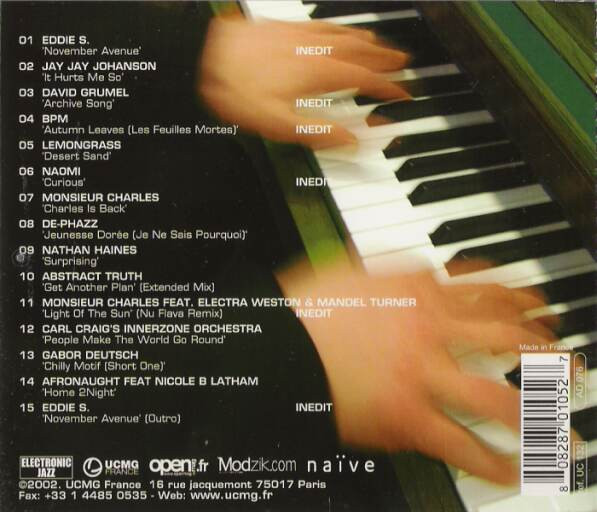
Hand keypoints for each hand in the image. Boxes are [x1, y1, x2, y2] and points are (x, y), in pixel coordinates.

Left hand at [199, 16, 408, 147]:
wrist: (207, 55)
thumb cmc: (238, 91)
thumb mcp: (278, 124)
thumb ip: (318, 132)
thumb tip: (351, 141)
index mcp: (318, 74)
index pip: (363, 79)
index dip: (386, 88)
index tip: (403, 94)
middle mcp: (315, 50)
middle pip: (359, 52)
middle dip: (384, 59)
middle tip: (403, 62)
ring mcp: (301, 36)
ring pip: (343, 35)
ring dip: (366, 41)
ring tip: (380, 45)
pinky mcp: (285, 27)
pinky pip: (322, 24)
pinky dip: (340, 27)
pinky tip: (339, 29)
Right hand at [277, 262, 553, 483]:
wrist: (277, 345)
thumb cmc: (307, 309)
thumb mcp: (354, 271)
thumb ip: (398, 272)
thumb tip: (425, 272)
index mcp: (416, 293)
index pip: (486, 291)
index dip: (521, 299)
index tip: (540, 307)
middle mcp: (430, 332)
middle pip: (504, 339)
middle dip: (544, 352)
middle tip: (567, 361)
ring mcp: (423, 376)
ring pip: (495, 397)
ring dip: (535, 413)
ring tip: (560, 427)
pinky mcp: (407, 418)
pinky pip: (460, 444)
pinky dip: (491, 462)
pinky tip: (512, 470)